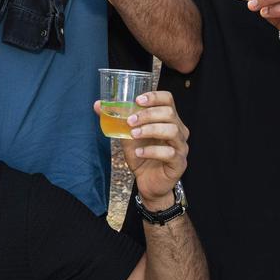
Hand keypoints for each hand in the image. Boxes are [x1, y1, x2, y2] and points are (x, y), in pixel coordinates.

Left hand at [94, 90, 188, 209]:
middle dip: (147, 114)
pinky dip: (152, 151)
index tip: (137, 100)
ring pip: (172, 130)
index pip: (168, 99)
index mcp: (168, 119)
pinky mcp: (179, 163)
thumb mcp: (127, 135)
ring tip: (133, 134)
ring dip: (150, 130)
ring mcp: (181, 146)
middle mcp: (179, 130)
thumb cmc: (141, 155)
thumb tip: (97, 105)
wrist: (147, 182)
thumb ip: (117, 120)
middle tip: (130, 121)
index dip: (154, 96)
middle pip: (169, 113)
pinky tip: (139, 152)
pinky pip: (169, 153)